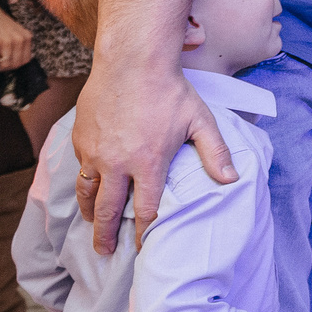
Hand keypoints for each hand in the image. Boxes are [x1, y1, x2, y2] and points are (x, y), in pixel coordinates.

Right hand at [0, 0, 33, 73]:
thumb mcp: (12, 29)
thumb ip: (16, 41)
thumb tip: (12, 57)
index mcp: (25, 36)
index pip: (26, 59)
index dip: (16, 65)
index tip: (7, 65)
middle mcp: (19, 39)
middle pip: (16, 64)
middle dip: (6, 68)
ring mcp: (7, 42)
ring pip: (5, 65)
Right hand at [72, 59, 237, 252]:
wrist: (132, 60)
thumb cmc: (170, 89)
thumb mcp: (199, 120)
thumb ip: (214, 152)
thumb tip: (230, 179)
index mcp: (148, 163)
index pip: (146, 210)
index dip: (145, 233)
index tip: (144, 248)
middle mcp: (117, 163)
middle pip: (108, 210)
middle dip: (105, 235)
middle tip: (105, 252)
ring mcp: (95, 152)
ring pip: (87, 192)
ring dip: (89, 213)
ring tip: (91, 224)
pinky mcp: (81, 139)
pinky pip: (81, 168)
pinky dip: (85, 182)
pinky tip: (89, 187)